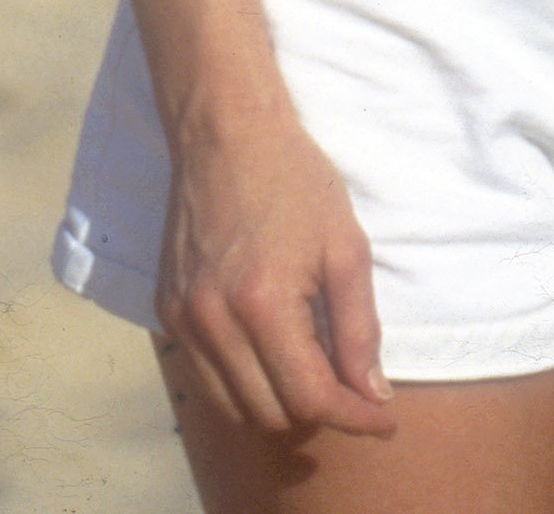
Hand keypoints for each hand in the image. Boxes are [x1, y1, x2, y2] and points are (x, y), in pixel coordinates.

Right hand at [158, 94, 393, 438]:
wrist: (228, 134)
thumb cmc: (295, 181)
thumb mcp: (346, 247)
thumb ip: (359, 327)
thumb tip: (371, 393)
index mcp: (262, 305)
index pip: (312, 397)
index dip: (356, 416)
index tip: (386, 419)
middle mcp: (213, 323)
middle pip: (272, 413)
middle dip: (320, 411)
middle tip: (355, 388)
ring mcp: (184, 322)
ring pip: (235, 407)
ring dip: (279, 403)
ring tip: (315, 371)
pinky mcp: (167, 313)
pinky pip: (207, 379)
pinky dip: (243, 382)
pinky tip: (272, 352)